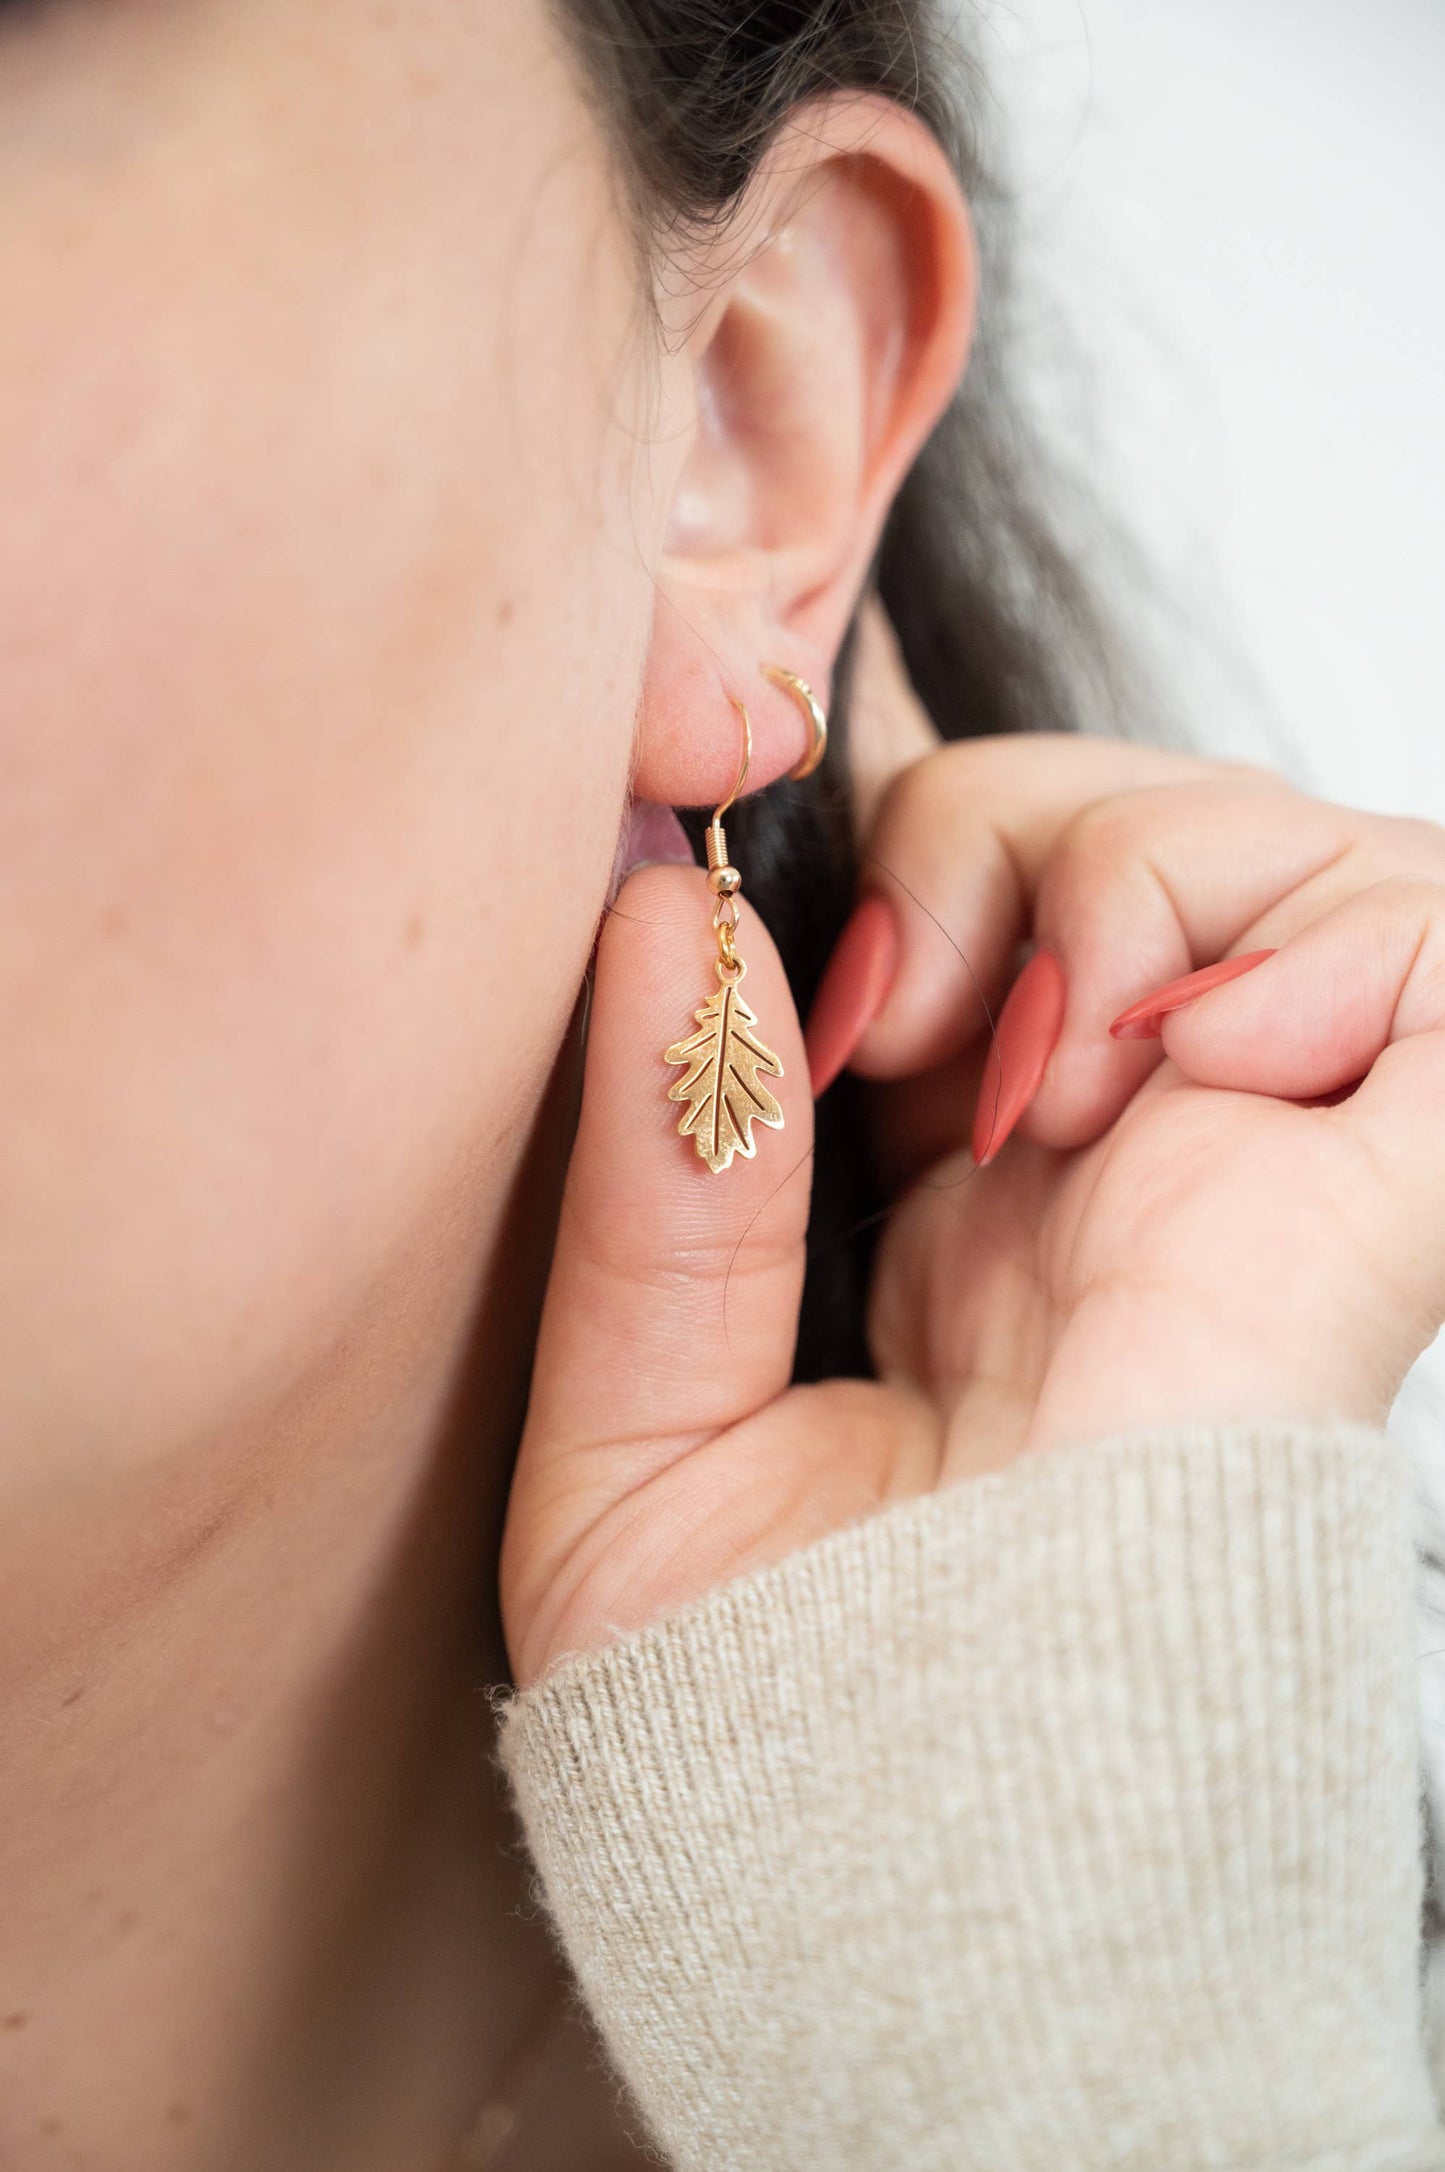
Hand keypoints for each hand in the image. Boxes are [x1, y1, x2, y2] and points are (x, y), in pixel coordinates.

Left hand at [501, 676, 1444, 1686]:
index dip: (897, 871)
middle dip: (1000, 836)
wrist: (932, 1861)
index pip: (981, 897)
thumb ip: (651, 1174)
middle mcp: (1126, 1158)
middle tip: (902, 1022)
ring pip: (1278, 842)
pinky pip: (1438, 944)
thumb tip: (654, 912)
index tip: (811, 1004)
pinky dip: (1321, 938)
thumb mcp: (637, 1430)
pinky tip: (1189, 1065)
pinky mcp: (1388, 1193)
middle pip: (1124, 827)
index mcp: (967, 1195)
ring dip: (1132, 878)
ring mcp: (1264, 1160)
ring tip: (1049, 1081)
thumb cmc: (779, 1697)